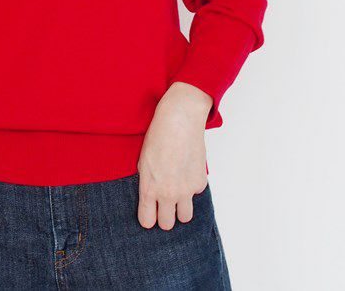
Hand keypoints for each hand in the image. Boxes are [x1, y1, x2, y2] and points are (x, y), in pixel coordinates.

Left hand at [136, 82, 211, 229]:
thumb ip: (146, 182)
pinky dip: (191, 188)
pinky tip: (186, 171)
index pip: (147, 221)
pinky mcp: (200, 183)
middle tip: (164, 204)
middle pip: (167, 225)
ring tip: (177, 193)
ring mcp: (186, 190)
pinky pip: (195, 195)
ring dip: (180, 208)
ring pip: (185, 217)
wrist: (180, 120)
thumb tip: (150, 195)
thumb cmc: (158, 136)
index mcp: (150, 188)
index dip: (147, 218)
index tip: (149, 212)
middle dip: (164, 216)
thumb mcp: (143, 160)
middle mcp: (168, 193)